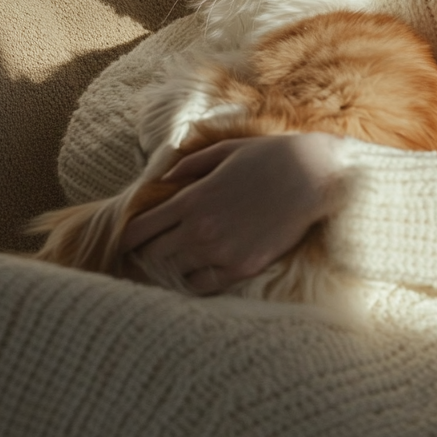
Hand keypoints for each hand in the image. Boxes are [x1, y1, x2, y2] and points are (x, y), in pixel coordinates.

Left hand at [119, 132, 344, 293]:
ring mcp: (221, 252)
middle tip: (145, 253)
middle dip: (144, 254)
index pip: (141, 229)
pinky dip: (193, 283)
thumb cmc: (268, 158)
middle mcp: (200, 229)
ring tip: (169, 265)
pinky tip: (195, 274)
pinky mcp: (242, 268)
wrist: (312, 177)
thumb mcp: (225, 151)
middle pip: (152, 255)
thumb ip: (190, 165)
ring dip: (168, 270)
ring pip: (175, 274)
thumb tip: (165, 178)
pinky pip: (203, 287)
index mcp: (192, 198)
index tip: (124, 240)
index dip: (127, 237)